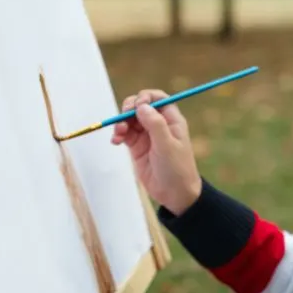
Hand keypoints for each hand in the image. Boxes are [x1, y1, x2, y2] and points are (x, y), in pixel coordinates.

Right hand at [110, 89, 201, 214]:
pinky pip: (124, 134)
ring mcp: (146, 135)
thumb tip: (141, 105)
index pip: (157, 98)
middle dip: (129, 109)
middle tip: (123, 119)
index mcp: (171, 120)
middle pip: (139, 106)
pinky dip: (118, 134)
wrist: (174, 194)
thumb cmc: (177, 169)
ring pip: (129, 119)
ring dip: (121, 122)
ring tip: (119, 134)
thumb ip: (155, 124)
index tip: (137, 106)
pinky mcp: (137, 147)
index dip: (145, 97)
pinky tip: (116, 141)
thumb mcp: (167, 146)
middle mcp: (158, 124)